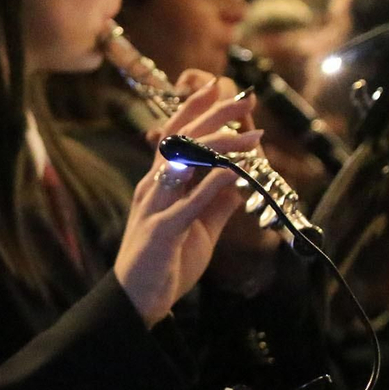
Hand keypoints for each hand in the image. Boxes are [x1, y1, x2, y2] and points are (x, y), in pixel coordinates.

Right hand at [115, 75, 256, 324]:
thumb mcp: (199, 228)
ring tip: (252, 135)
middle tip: (244, 98)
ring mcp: (155, 207)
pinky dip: (210, 184)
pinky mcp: (162, 231)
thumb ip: (217, 202)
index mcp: (159, 184)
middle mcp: (153, 188)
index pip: (177, 137)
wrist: (136, 300)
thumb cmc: (165, 263)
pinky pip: (187, 204)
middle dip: (215, 116)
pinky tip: (231, 171)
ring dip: (220, 146)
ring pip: (185, 165)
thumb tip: (240, 178)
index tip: (220, 88)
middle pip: (182, 141)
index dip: (197, 111)